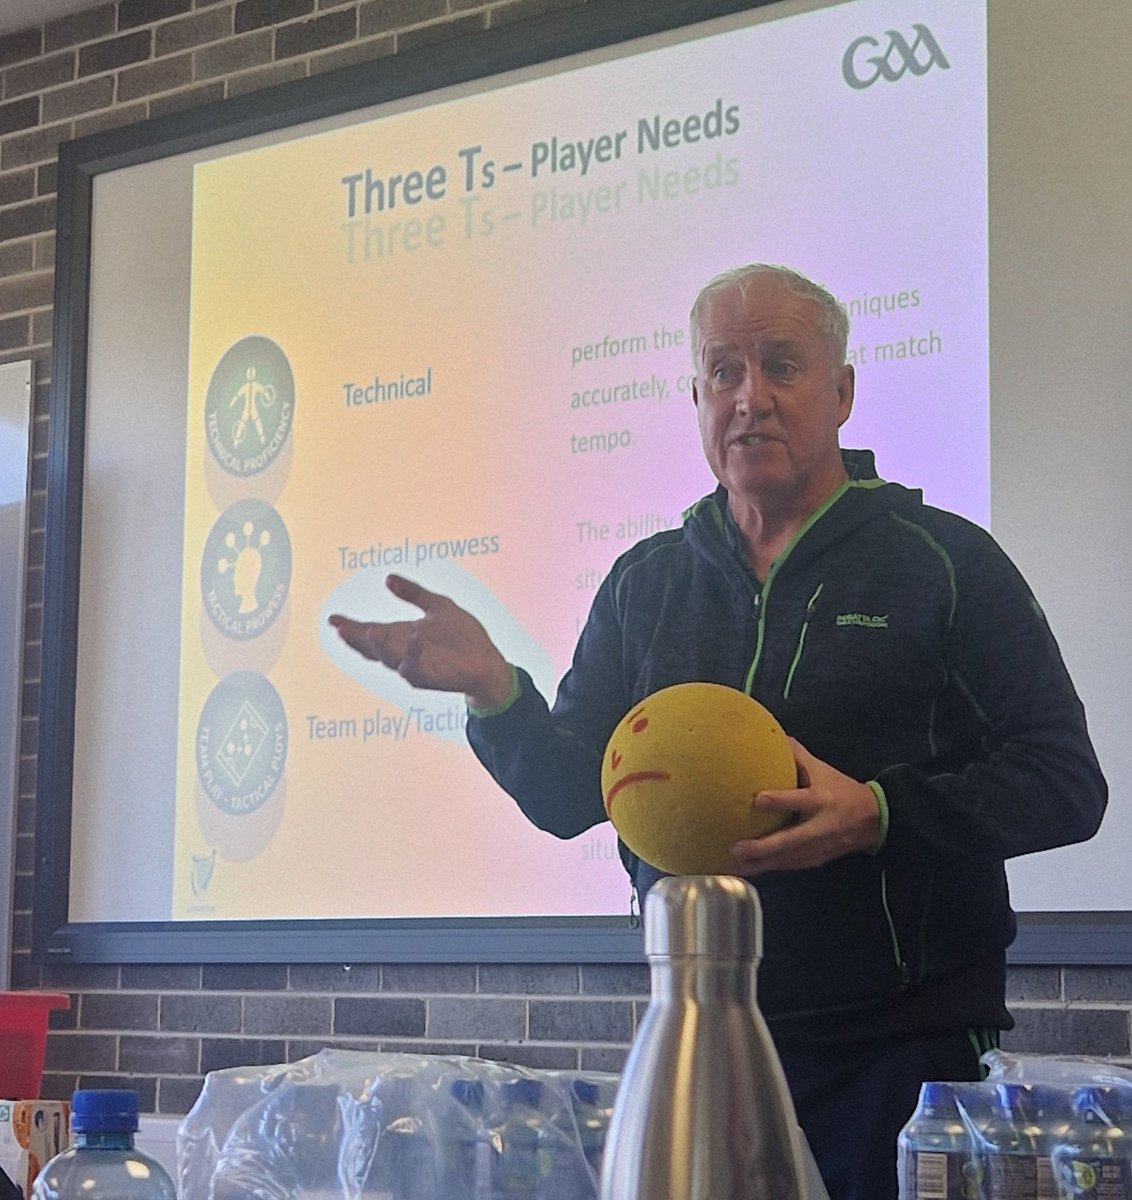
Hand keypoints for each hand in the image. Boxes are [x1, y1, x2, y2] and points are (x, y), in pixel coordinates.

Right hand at [328, 574, 512, 707]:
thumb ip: (413, 593)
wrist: (487, 660)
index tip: (332, 618)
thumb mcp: (438, 606)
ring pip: (388, 658)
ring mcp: (412, 666)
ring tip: (367, 630)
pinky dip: (412, 652)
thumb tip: (388, 578)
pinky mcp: (428, 676)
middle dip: (354, 638)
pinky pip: (415, 665)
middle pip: (371, 647)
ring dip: (377, 645)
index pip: (370, 631)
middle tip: (339, 626)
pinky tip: (413, 636)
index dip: (351, 625)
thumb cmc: (463, 637)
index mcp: (401, 636)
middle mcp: (401, 653)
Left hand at [730, 737, 879, 873]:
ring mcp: (818, 848)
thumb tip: (774, 735)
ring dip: (759, 864)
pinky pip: (787, 866)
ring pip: (786, 860)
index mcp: (822, 800)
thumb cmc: (841, 791)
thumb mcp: (823, 770)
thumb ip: (798, 755)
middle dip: (764, 847)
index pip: (800, 800)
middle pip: (791, 841)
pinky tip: (745, 871)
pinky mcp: (814, 861)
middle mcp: (820, 827)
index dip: (780, 801)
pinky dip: (766, 869)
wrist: (873, 821)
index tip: (758, 799)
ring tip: (732, 866)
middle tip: (737, 847)